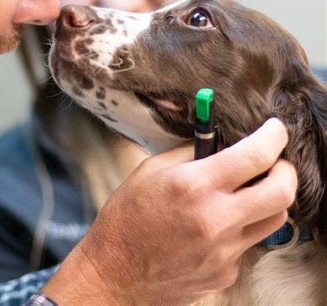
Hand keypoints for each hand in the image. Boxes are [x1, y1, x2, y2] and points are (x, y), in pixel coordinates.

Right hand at [42, 118, 296, 304]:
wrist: (116, 271)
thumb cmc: (127, 218)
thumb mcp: (151, 170)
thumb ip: (190, 152)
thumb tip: (219, 141)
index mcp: (195, 186)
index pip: (255, 155)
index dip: (273, 136)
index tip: (275, 129)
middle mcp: (216, 219)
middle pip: (282, 191)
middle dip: (285, 169)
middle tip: (274, 162)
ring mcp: (225, 250)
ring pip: (275, 219)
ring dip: (269, 198)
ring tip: (247, 191)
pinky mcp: (226, 272)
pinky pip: (249, 242)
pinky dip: (240, 226)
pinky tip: (216, 223)